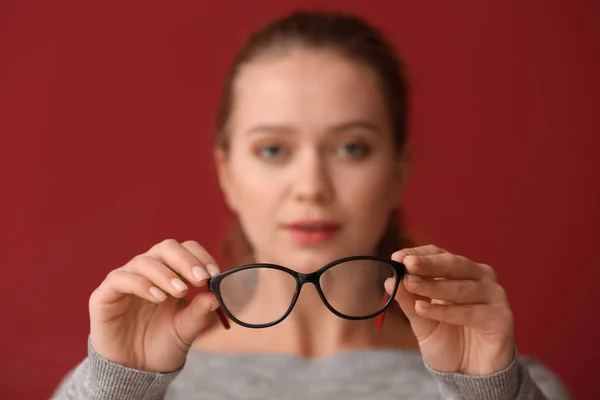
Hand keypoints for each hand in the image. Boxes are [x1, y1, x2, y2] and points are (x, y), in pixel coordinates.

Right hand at [89, 239, 220, 372]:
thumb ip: (200, 312)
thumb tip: (215, 296)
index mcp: (171, 273)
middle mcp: (148, 271)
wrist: (137, 372)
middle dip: (186, 260)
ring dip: (166, 274)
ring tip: (180, 293)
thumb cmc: (163, 345)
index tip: (214, 274)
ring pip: (144, 261)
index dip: (200, 257)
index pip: (186, 249)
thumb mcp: (187, 330)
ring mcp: (126, 281)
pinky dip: (141, 284)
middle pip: (166, 248)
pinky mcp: (104, 295)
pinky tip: (158, 297)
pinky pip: (120, 279)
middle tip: (201, 279)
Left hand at [386, 245, 514, 375]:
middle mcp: (480, 278)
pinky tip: (423, 310)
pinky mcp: (502, 318)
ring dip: (433, 287)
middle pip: (453, 264)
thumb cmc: (447, 341)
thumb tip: (390, 279)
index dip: (419, 254)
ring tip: (409, 285)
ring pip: (460, 287)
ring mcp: (494, 296)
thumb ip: (408, 300)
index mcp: (460, 272)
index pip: (439, 255)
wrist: (469, 375)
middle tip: (406, 264)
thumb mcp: (421, 320)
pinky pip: (471, 312)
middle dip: (428, 264)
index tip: (397, 257)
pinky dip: (446, 311)